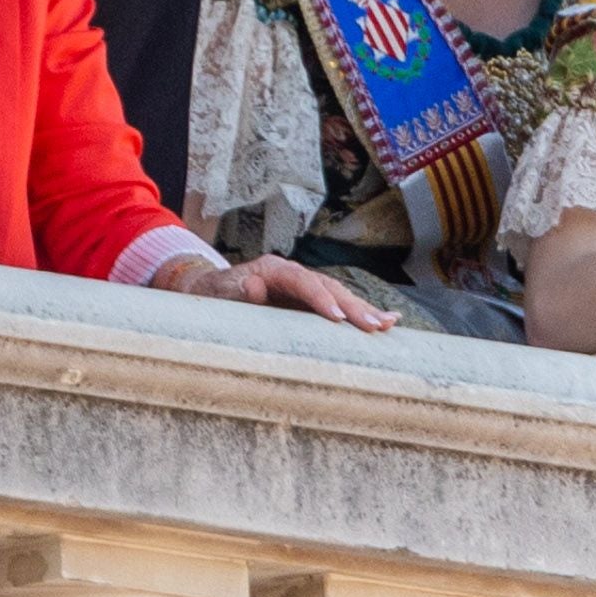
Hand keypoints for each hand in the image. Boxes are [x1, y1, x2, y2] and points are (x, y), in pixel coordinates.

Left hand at [157, 253, 397, 331]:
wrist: (207, 293)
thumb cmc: (211, 297)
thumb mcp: (217, 294)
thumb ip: (235, 291)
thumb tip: (254, 288)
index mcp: (272, 269)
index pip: (302, 281)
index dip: (320, 298)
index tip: (337, 317)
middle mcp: (292, 274)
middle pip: (328, 287)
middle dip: (353, 306)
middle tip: (375, 326)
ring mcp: (302, 287)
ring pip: (339, 296)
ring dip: (363, 311)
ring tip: (388, 325)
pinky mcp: (307, 302)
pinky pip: (337, 306)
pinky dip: (359, 313)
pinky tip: (386, 321)